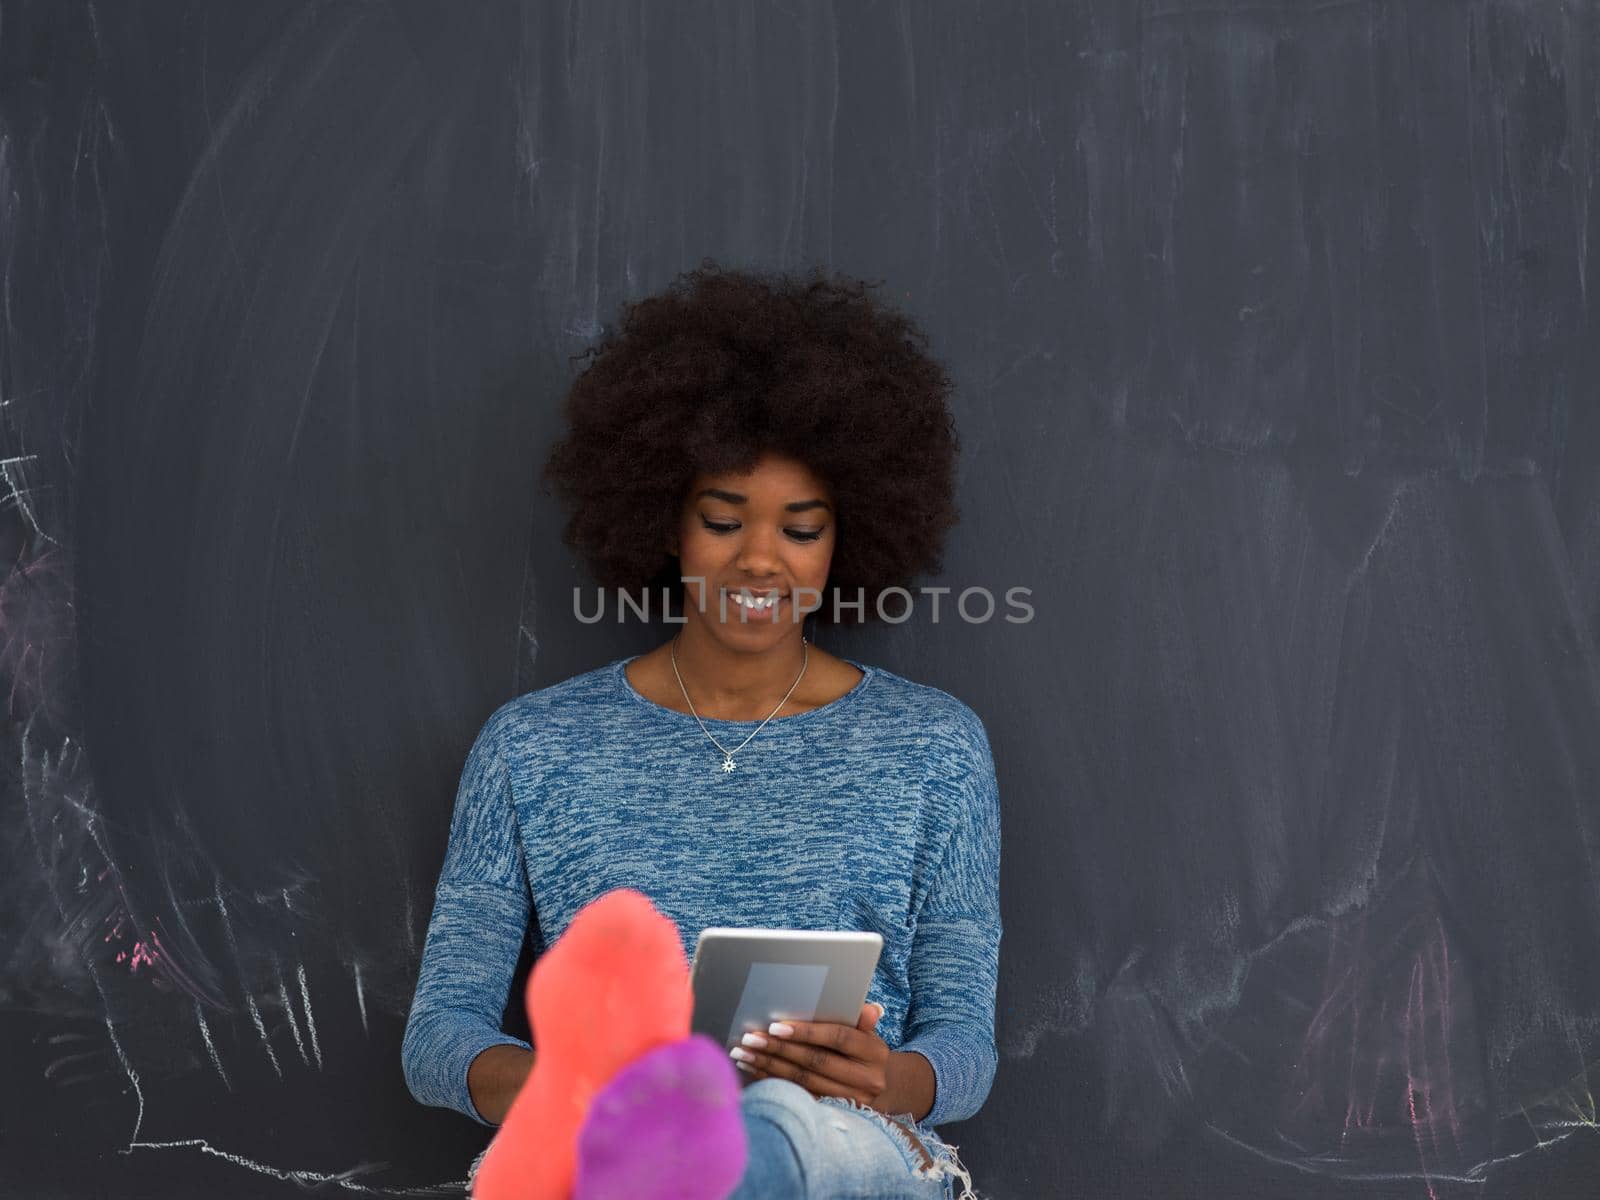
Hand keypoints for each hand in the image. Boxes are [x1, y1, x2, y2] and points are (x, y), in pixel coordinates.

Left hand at [729, 1002, 889, 1106]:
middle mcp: (865, 1080)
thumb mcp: (868, 1032)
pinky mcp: (831, 1114)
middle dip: (779, 1048)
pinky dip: (772, 1082)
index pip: (838, 1038)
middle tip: (750, 1038)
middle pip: (816, 1061)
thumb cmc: (864, 1051)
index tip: (775, 1026)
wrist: (878, 1087)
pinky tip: (753, 1070)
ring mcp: (849, 1101)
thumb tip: (871, 1009)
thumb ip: (863, 1019)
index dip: (807, 1031)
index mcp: (873, 1053)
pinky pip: (797, 1096)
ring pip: (803, 1081)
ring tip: (743, 1053)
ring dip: (769, 1066)